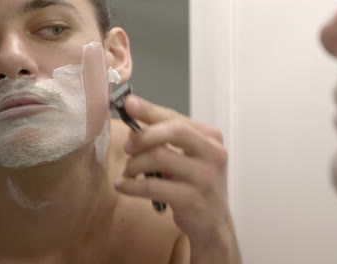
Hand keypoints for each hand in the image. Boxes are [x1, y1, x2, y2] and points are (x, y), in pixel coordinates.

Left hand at [114, 95, 237, 259]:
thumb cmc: (195, 184)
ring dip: (135, 164)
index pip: (177, 118)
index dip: (150, 111)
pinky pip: (153, 186)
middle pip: (174, 131)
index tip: (127, 104)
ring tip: (129, 171)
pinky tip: (122, 185)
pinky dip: (131, 185)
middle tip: (127, 147)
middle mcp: (213, 154)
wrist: (213, 222)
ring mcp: (205, 177)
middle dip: (143, 136)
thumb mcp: (188, 156)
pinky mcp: (192, 199)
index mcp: (212, 138)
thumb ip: (167, 135)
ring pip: (159, 157)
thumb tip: (134, 109)